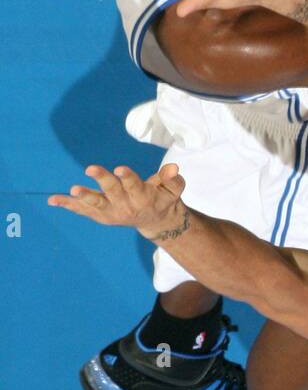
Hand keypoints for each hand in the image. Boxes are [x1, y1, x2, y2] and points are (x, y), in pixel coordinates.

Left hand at [48, 164, 188, 242]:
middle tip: (90, 168)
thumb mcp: (174, 189)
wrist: (156, 222)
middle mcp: (126, 206)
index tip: (120, 169)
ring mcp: (111, 212)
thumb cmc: (164, 198)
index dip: (128, 177)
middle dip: (102, 180)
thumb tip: (172, 167)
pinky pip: (83, 210)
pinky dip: (68, 205)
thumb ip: (172, 179)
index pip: (135, 186)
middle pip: (113, 192)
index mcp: (143, 197)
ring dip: (84, 196)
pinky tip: (52, 199)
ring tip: (73, 189)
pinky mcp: (100, 215)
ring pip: (96, 204)